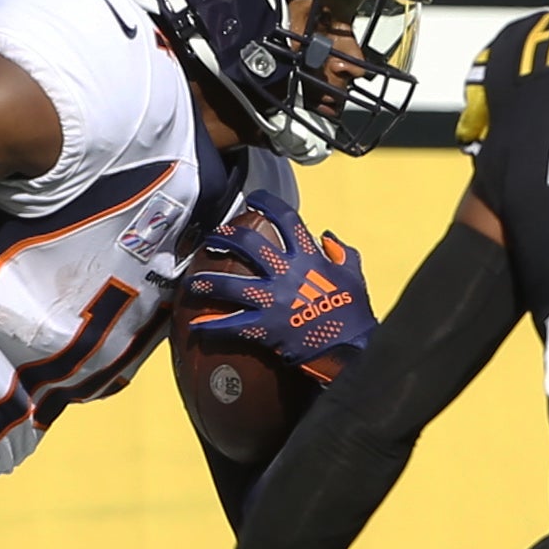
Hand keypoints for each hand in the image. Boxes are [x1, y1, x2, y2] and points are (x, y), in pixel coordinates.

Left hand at [183, 186, 375, 382]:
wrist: (350, 349)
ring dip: (206, 281)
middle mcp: (285, 273)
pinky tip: (197, 326)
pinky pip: (231, 325)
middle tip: (214, 238)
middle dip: (225, 237)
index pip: (285, 219)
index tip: (255, 199)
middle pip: (247, 244)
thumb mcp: (354, 276)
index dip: (267, 204)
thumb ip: (342, 252)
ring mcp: (272, 300)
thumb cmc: (354, 314)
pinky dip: (212, 326)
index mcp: (308, 258)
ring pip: (229, 284)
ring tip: (194, 282)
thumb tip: (328, 236)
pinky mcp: (264, 327)